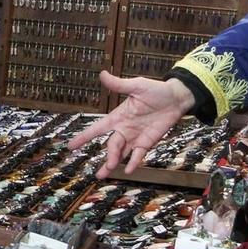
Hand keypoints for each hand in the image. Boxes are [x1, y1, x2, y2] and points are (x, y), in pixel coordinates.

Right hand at [68, 74, 192, 176]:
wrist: (176, 98)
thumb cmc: (156, 90)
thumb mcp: (136, 85)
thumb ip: (119, 85)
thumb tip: (102, 74)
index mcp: (118, 116)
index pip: (97, 128)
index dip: (84, 137)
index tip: (71, 146)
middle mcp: (124, 129)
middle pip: (112, 146)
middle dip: (107, 157)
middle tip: (100, 171)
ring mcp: (135, 137)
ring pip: (122, 153)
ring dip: (113, 164)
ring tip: (104, 174)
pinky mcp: (147, 142)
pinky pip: (138, 154)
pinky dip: (133, 162)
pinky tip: (128, 170)